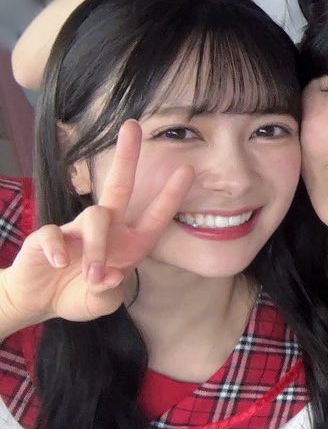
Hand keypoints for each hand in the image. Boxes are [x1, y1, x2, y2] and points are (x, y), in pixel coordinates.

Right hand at [0, 121, 193, 330]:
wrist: (38, 302)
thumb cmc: (78, 295)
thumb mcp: (102, 302)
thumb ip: (110, 294)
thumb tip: (108, 276)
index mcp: (128, 243)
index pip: (155, 215)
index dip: (171, 195)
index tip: (188, 169)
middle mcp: (106, 229)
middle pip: (118, 185)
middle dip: (126, 156)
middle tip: (133, 126)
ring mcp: (75, 229)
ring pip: (95, 217)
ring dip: (97, 247)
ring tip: (92, 275)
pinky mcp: (46, 237)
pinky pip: (55, 233)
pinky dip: (58, 250)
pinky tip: (58, 264)